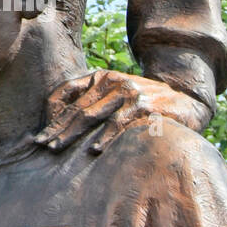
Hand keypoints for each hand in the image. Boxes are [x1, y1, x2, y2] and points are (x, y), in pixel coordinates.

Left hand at [36, 68, 210, 155]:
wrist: (187, 100)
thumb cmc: (143, 102)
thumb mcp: (117, 95)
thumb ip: (93, 102)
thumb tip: (59, 123)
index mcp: (101, 76)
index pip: (68, 93)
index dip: (51, 115)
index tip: (39, 136)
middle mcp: (113, 81)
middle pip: (78, 107)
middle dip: (58, 129)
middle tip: (43, 146)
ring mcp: (129, 92)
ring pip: (93, 115)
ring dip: (73, 134)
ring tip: (57, 148)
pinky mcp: (145, 106)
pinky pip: (119, 124)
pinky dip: (105, 137)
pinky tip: (93, 150)